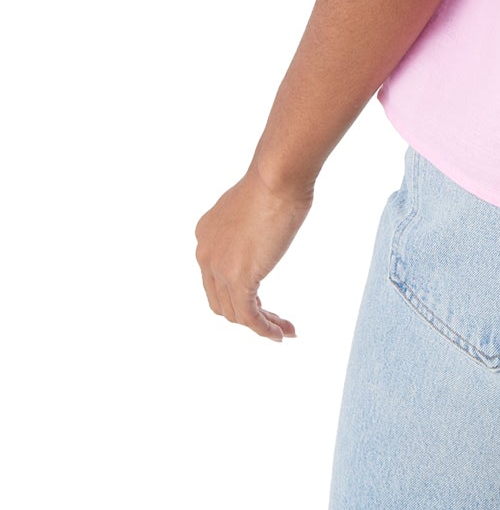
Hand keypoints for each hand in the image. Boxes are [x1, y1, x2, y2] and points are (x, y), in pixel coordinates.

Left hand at [194, 166, 313, 341]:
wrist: (277, 175)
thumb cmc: (276, 179)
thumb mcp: (254, 205)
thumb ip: (251, 225)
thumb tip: (263, 232)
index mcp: (206, 235)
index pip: (216, 278)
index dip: (239, 293)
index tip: (264, 298)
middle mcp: (205, 254)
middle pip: (222, 300)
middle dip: (248, 314)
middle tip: (275, 320)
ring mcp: (219, 268)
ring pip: (236, 313)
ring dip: (261, 326)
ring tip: (285, 330)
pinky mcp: (239, 279)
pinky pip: (250, 316)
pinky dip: (265, 329)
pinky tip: (282, 334)